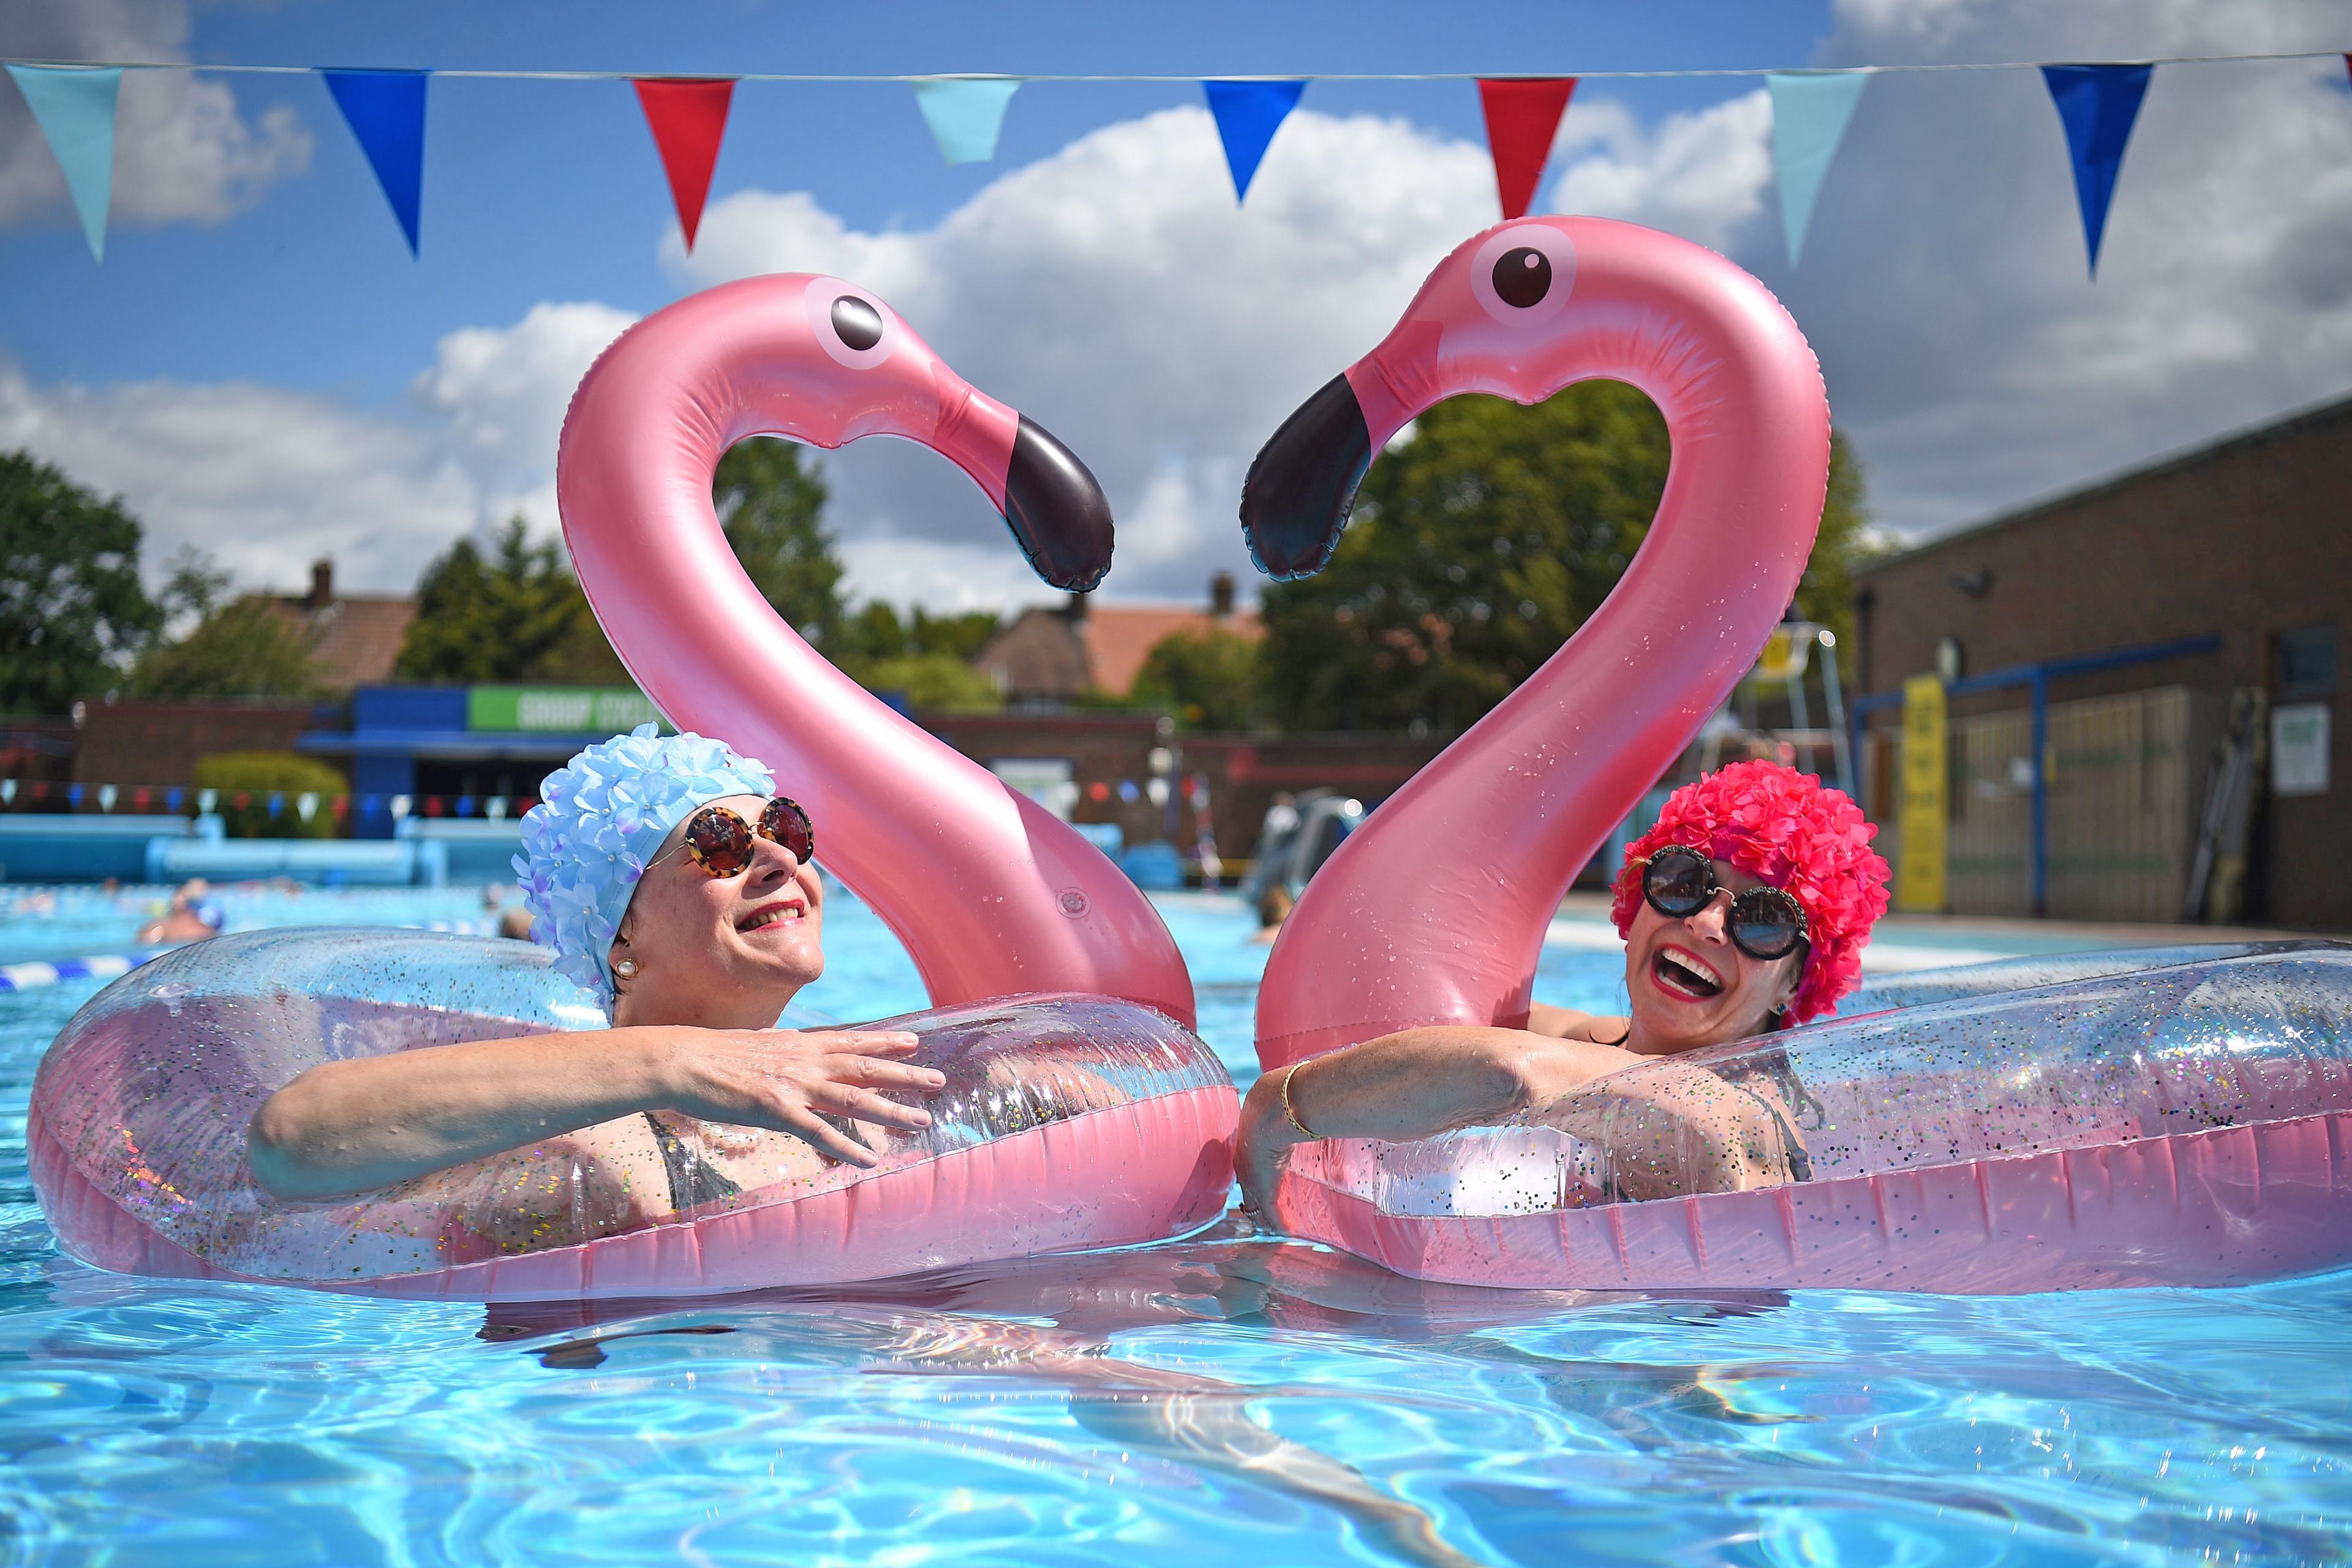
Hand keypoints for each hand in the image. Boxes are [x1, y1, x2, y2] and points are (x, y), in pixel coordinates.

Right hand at [655, 1028, 942, 1167]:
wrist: (681, 1060)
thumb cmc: (712, 1056)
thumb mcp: (757, 1045)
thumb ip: (783, 1053)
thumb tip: (794, 1053)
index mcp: (799, 1045)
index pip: (852, 1041)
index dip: (886, 1041)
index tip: (915, 1041)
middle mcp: (804, 1062)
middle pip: (865, 1067)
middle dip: (905, 1074)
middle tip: (938, 1080)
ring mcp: (793, 1085)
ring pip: (854, 1099)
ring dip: (890, 1111)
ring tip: (921, 1119)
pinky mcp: (776, 1110)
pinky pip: (818, 1132)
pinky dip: (846, 1147)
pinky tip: (868, 1160)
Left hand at [1235, 1068, 1305, 1217]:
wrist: (1273, 1109)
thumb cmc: (1278, 1105)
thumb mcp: (1278, 1113)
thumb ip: (1286, 1115)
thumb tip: (1299, 1101)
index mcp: (1246, 1146)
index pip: (1247, 1171)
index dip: (1253, 1183)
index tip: (1258, 1190)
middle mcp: (1244, 1166)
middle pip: (1247, 1193)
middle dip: (1254, 1206)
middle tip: (1262, 1218)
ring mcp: (1251, 1179)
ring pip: (1256, 1205)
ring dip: (1266, 1218)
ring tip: (1273, 1229)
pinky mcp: (1263, 1190)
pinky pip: (1269, 1213)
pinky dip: (1277, 1224)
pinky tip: (1284, 1233)